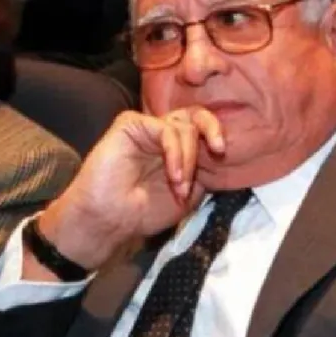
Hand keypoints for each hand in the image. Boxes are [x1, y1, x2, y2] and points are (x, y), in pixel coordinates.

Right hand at [36, 107, 225, 271]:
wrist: (111, 221)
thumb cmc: (145, 211)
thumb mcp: (189, 193)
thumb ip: (204, 170)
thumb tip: (222, 152)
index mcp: (179, 147)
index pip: (204, 130)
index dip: (218, 139)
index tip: (224, 157)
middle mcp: (164, 134)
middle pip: (197, 115)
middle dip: (214, 130)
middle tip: (219, 150)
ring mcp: (147, 128)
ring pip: (184, 126)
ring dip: (188, 160)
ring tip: (179, 187)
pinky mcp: (131, 124)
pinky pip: (165, 129)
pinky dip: (175, 153)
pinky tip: (173, 176)